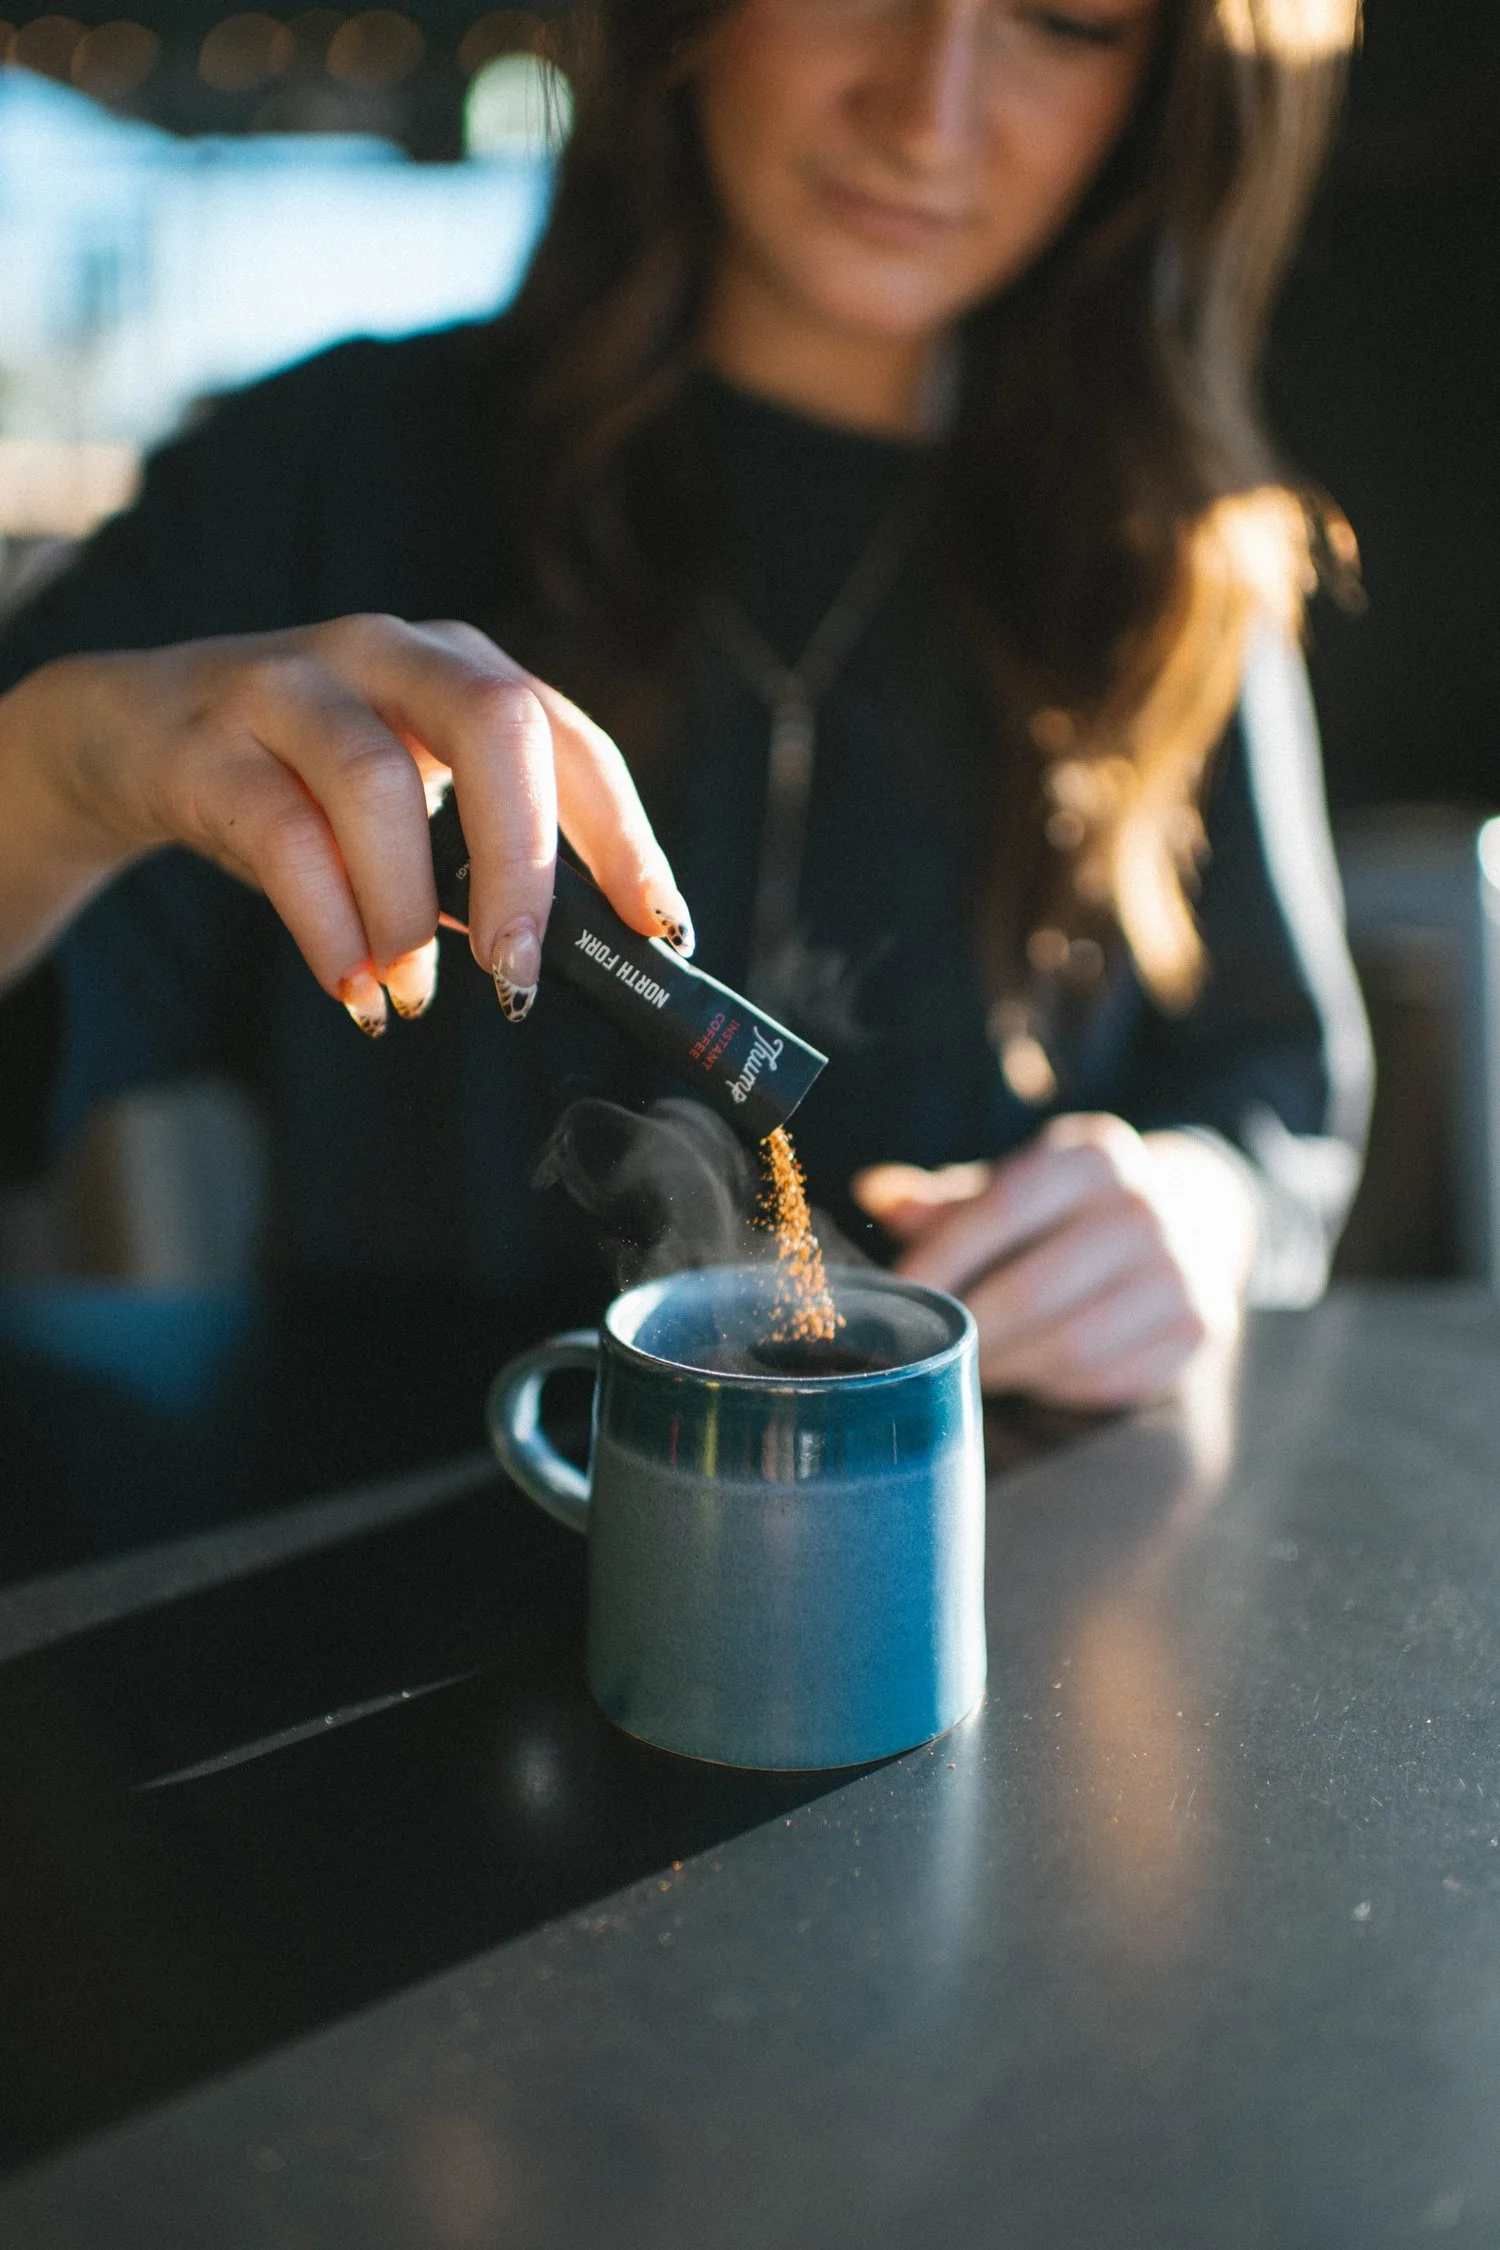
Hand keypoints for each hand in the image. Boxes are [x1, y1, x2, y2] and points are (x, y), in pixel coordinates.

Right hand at [0, 617, 691, 1027]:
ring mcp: (291, 686)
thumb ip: (484, 862)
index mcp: (460, 669)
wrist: (133, 735)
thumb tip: (577, 960)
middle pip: (495, 723)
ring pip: (377, 779)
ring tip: (415, 995)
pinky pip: (279, 833)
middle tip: (521, 974)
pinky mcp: (207, 742)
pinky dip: (327, 927)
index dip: (625, 836)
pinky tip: (353, 989)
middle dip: (525, 860)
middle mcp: (387, 655)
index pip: (570, 738)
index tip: (658, 931)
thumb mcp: (411, 805)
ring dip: (407, 909)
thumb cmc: (304, 785)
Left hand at [852, 1114, 1257, 1408]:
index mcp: (1094, 1156)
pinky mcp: (1198, 1328)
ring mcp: (1180, 1271)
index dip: (944, 1258)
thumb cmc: (1072, 1209)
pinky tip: (1033, 1372)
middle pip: (1033, 1289)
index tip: (902, 1295)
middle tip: (931, 1352)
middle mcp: (1145, 1208)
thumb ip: (947, 1198)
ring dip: (1009, 1366)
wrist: (1192, 1219)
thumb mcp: (1017, 1184)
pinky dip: (1058, 1385)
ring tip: (974, 1368)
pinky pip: (1108, 1377)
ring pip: (1070, 1345)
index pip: (1003, 1208)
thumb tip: (874, 1192)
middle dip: (970, 1330)